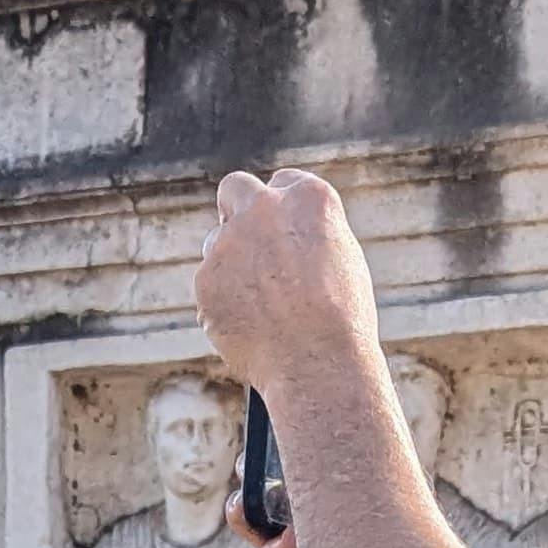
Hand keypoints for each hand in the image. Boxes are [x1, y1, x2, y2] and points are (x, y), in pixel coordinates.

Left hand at [194, 168, 383, 411]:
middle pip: (235, 188)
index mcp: (308, 197)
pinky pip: (209, 285)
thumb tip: (282, 238)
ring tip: (262, 308)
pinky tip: (250, 328)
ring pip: (216, 242)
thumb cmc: (342, 320)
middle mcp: (264, 208)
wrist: (318, 364)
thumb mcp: (341, 261)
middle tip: (246, 241)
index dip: (282, 209)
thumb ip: (306, 236)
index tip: (281, 229)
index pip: (283, 183)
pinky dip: (223, 303)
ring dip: (230, 264)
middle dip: (238, 209)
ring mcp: (229, 241)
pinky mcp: (205, 278)